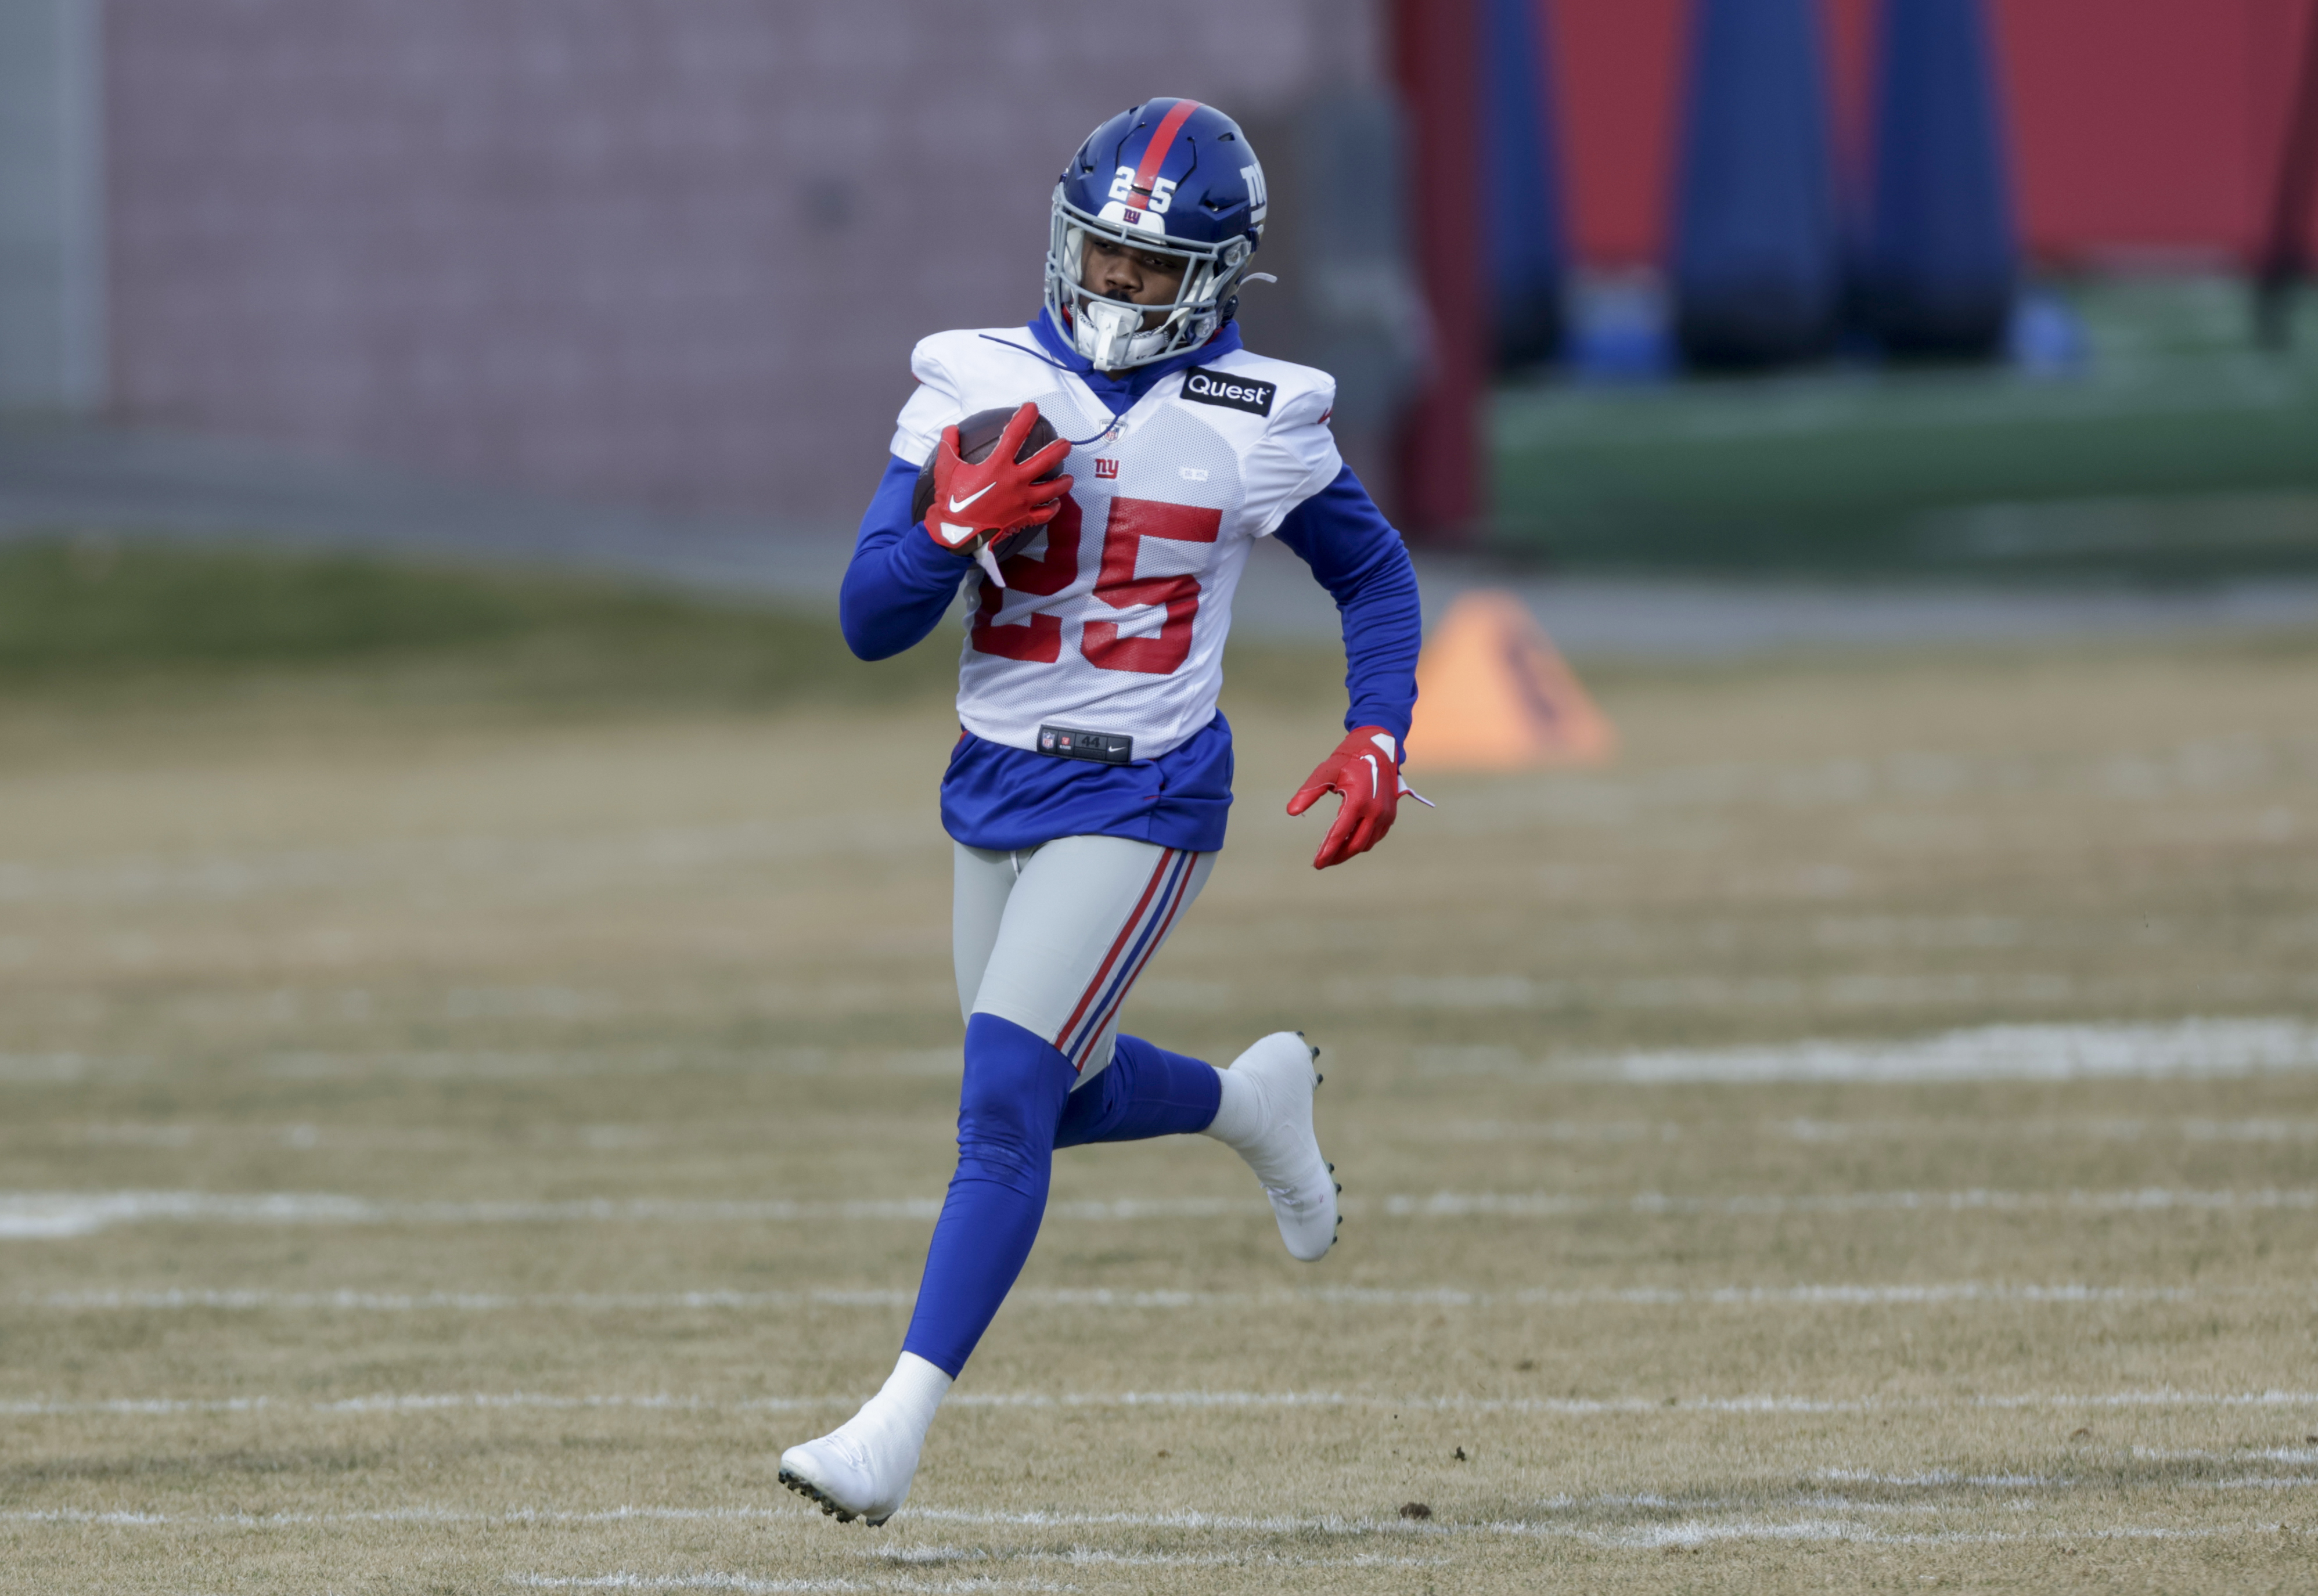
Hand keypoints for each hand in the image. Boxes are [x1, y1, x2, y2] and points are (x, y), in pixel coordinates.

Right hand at [922, 403, 1073, 559]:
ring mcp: (1022, 501)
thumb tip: (951, 429)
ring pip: (1052, 489)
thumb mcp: (946, 468)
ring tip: (1069, 478)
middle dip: (1059, 450)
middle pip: (1045, 461)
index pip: (1014, 434)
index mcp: (997, 466)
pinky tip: (1056, 504)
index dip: (1025, 418)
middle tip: (1066, 444)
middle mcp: (1015, 481)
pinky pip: (1044, 513)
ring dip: (1063, 482)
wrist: (956, 533)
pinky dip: (1052, 508)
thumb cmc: (950, 500)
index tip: (1033, 408)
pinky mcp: (1023, 518)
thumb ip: (949, 446)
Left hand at [1286, 726, 1423, 869]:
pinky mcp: (1391, 814)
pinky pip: (1375, 836)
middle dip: (1338, 856)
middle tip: (1323, 862)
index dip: (1327, 851)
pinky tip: (1349, 842)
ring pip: (1366, 843)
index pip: (1339, 834)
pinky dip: (1362, 842)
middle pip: (1355, 845)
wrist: (1378, 746)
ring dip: (1349, 851)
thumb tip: (1291, 811)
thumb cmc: (1349, 759)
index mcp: (1358, 801)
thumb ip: (1309, 792)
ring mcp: (1386, 814)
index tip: (1316, 863)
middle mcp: (1375, 811)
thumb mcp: (1326, 772)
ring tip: (1333, 854)